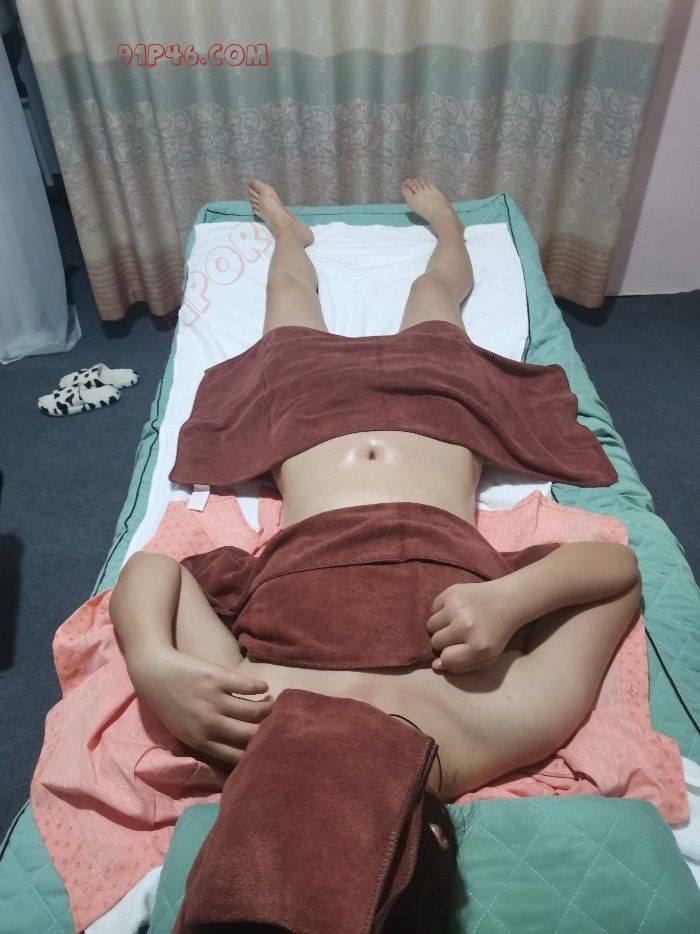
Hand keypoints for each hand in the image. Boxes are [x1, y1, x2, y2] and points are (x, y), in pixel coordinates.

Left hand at [128, 647, 273, 766]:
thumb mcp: (184, 731)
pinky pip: (249, 686)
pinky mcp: (218, 678)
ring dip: (268, 707)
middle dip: (267, 730)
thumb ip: (208, 740)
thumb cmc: (169, 704)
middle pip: (250, 734)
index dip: (255, 752)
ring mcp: (214, 700)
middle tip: (275, 722)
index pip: (237, 755)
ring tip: (271, 703)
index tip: (266, 745)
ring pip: (254, 711)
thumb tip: (238, 749)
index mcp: (201, 741)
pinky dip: (261, 688)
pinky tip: (264, 687)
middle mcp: (209, 724)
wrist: (154, 672)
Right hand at [427, 579, 520, 673]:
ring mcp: (457, 607)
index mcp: (477, 646)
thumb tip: (435, 665)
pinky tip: (456, 609)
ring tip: (456, 621)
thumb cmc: (497, 633)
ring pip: (431, 625)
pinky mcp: (451, 592)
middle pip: (436, 641)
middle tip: (459, 634)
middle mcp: (465, 626)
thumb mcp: (488, 657)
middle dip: (445, 640)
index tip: (457, 650)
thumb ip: (462, 667)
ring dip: (440, 626)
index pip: (446, 658)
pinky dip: (440, 610)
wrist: (508, 601)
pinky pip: (433, 608)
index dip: (449, 656)